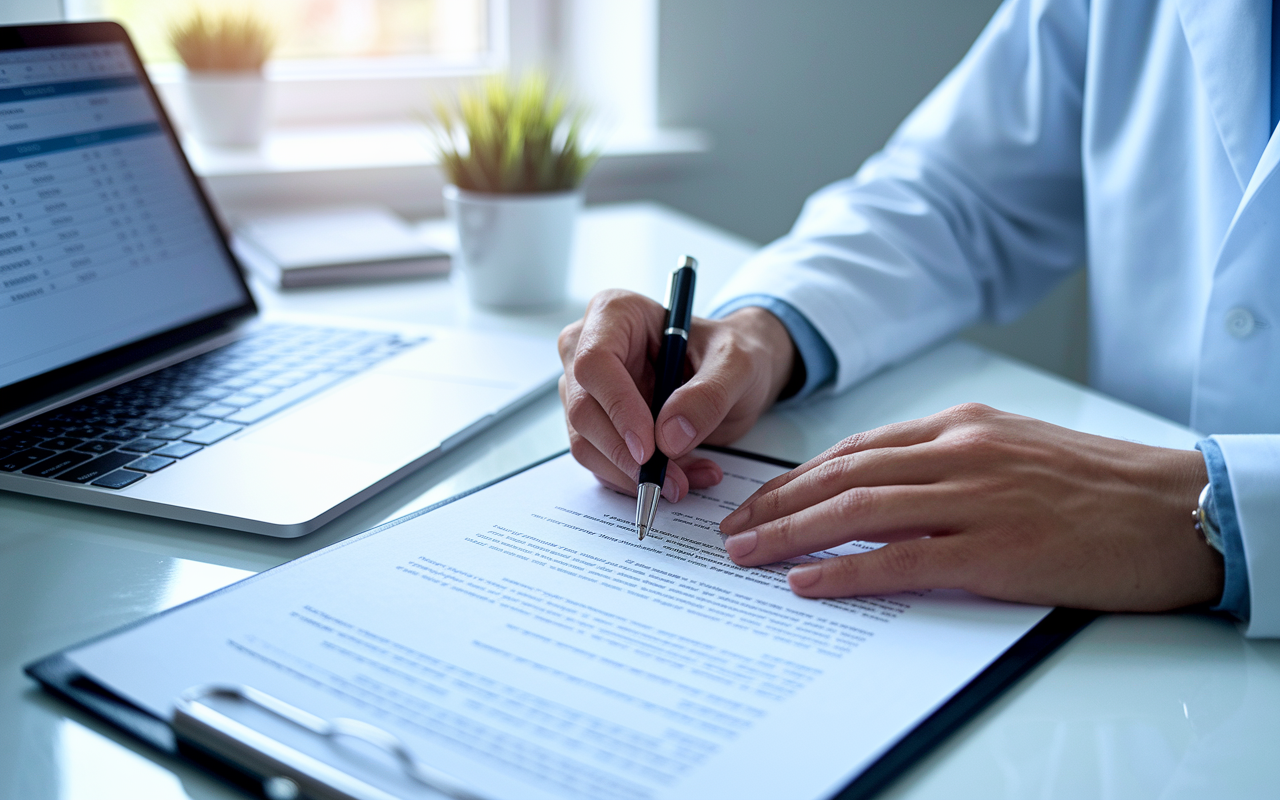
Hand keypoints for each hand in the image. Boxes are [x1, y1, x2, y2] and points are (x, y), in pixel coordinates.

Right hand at [558, 290, 796, 500]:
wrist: (736, 375)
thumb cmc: (733, 353)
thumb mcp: (738, 364)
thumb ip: (708, 395)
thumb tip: (668, 437)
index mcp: (615, 315)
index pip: (594, 363)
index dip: (617, 407)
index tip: (649, 447)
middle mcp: (589, 349)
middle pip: (582, 410)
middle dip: (625, 454)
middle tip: (671, 480)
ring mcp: (589, 391)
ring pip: (587, 444)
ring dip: (634, 474)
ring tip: (688, 478)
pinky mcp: (598, 425)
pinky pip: (603, 463)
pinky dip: (638, 480)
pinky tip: (681, 476)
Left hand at [719, 403, 1223, 611]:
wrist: (1179, 507)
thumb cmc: (1100, 485)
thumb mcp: (1015, 449)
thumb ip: (949, 462)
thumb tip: (883, 488)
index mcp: (962, 427)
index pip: (857, 448)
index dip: (798, 476)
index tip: (760, 499)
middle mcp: (959, 453)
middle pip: (842, 475)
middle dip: (776, 503)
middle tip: (732, 530)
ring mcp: (976, 499)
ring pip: (858, 509)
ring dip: (790, 533)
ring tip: (746, 554)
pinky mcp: (997, 550)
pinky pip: (902, 559)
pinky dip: (846, 569)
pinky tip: (807, 581)